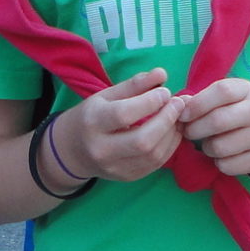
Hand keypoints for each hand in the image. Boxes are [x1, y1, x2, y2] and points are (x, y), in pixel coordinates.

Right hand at [54, 69, 184, 184]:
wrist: (72, 151)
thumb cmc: (91, 117)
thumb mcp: (106, 96)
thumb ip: (135, 84)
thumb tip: (162, 73)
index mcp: (93, 122)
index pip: (124, 114)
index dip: (150, 102)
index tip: (165, 91)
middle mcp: (102, 149)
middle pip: (143, 140)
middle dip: (167, 120)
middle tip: (178, 103)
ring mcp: (115, 167)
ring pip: (153, 155)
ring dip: (172, 133)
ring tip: (178, 116)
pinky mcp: (127, 177)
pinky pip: (156, 164)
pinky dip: (170, 146)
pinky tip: (172, 131)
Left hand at [178, 77, 249, 178]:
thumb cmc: (232, 115)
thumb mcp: (219, 101)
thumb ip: (198, 100)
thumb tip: (180, 104)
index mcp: (247, 90)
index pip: (222, 91)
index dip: (197, 104)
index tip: (183, 115)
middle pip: (218, 120)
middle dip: (195, 129)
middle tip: (188, 132)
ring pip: (220, 147)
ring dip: (207, 148)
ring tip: (210, 144)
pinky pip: (228, 165)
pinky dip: (219, 163)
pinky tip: (224, 156)